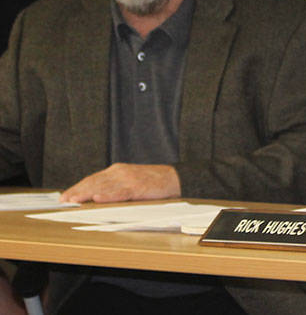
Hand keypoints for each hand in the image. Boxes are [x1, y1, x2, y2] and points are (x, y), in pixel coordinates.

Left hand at [59, 163, 180, 203]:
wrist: (176, 178)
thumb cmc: (153, 182)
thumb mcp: (131, 180)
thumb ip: (115, 185)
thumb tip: (96, 196)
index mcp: (117, 170)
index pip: (92, 179)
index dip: (77, 187)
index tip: (65, 196)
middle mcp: (120, 172)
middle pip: (94, 182)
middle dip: (77, 191)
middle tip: (64, 201)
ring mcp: (129, 179)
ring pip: (103, 187)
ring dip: (87, 193)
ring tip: (74, 200)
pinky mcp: (138, 187)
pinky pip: (120, 192)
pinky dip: (108, 195)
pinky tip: (98, 198)